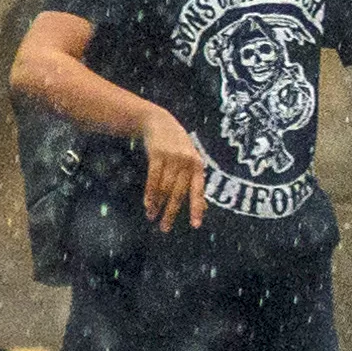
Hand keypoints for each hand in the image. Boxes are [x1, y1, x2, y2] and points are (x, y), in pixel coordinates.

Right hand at [137, 109, 208, 229]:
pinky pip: (153, 179)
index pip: (198, 191)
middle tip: (165, 228)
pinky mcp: (157, 154)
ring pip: (164, 188)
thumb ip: (195, 182)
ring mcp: (172, 158)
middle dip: (171, 213)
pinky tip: (147, 204)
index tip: (195, 225)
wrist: (158, 121)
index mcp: (198, 166)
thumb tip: (204, 208)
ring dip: (157, 205)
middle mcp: (187, 162)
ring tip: (152, 217)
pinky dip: (150, 194)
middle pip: (178, 193)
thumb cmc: (177, 146)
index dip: (196, 208)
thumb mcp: (190, 161)